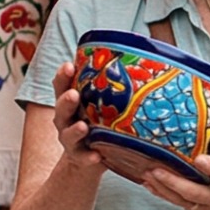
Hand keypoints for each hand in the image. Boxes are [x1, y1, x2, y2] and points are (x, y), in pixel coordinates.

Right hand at [49, 63, 106, 178]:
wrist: (88, 158)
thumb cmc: (100, 122)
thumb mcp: (102, 103)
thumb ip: (113, 85)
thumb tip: (148, 51)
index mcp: (71, 101)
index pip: (62, 85)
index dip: (63, 76)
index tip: (68, 65)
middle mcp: (66, 118)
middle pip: (61, 107)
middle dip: (66, 100)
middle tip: (73, 94)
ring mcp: (71, 139)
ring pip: (68, 133)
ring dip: (75, 130)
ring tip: (83, 126)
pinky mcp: (80, 157)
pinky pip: (83, 157)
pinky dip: (88, 157)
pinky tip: (96, 156)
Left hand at [138, 129, 209, 209]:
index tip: (199, 158)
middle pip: (195, 193)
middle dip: (174, 182)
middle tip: (155, 170)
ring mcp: (209, 209)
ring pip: (182, 200)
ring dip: (163, 189)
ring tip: (146, 176)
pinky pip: (179, 204)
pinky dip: (163, 195)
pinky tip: (149, 185)